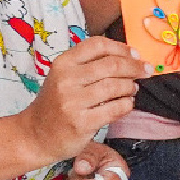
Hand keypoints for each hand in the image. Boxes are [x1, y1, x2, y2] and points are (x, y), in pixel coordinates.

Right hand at [16, 36, 144, 166]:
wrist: (35, 135)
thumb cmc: (55, 104)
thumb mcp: (63, 77)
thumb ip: (89, 65)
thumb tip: (129, 57)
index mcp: (63, 63)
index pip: (98, 45)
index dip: (121, 48)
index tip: (135, 54)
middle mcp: (66, 79)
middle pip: (111, 64)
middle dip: (134, 67)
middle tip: (145, 71)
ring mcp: (73, 102)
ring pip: (115, 86)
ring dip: (130, 87)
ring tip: (132, 89)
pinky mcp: (81, 122)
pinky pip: (115, 109)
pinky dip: (126, 105)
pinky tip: (126, 104)